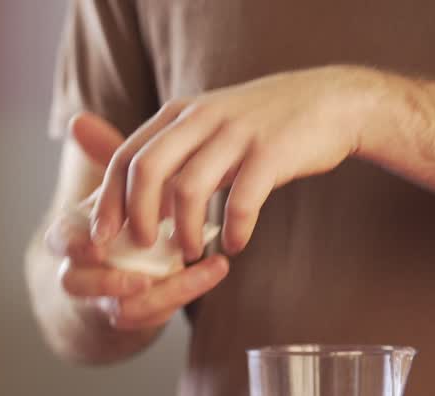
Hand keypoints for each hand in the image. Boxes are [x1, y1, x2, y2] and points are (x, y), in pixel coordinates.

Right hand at [48, 113, 229, 330]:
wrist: (138, 263)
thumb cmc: (126, 218)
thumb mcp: (121, 187)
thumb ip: (107, 157)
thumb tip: (79, 120)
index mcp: (74, 238)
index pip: (59, 241)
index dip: (73, 243)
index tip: (101, 238)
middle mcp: (84, 273)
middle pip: (75, 284)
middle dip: (106, 282)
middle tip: (143, 275)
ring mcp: (111, 299)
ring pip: (125, 309)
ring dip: (165, 292)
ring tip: (204, 265)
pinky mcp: (140, 314)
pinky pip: (158, 313)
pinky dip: (189, 290)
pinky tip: (218, 266)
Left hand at [88, 66, 385, 257]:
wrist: (332, 102)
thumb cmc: (262, 126)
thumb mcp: (209, 127)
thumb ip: (172, 158)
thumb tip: (131, 206)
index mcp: (180, 113)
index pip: (126, 156)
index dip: (108, 200)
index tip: (102, 237)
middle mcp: (202, 117)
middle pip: (147, 169)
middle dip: (137, 216)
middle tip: (143, 249)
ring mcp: (236, 133)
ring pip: (189, 188)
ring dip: (184, 231)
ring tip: (191, 254)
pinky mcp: (271, 152)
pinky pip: (240, 201)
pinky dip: (233, 230)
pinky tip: (235, 245)